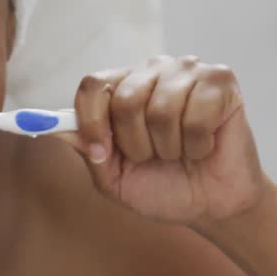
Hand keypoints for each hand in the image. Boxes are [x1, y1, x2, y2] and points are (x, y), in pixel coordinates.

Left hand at [59, 55, 267, 223]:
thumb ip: (87, 148)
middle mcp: (154, 70)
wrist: (212, 205)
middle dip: (137, 143)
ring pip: (162, 110)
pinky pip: (196, 116)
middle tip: (154, 157)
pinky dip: (198, 144)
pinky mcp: (221, 82)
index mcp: (124, 86)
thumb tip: (55, 127)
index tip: (101, 152)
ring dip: (170, 147)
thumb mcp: (114, 176)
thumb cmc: (164, 186)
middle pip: (126, 98)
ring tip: (181, 152)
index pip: (93, 85)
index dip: (92, 121)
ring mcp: (189, 71)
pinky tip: (205, 146)